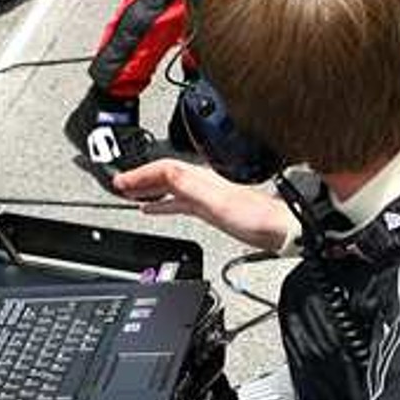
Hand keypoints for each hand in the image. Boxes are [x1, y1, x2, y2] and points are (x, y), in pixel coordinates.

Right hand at [111, 158, 294, 248]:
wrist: (281, 230)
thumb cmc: (255, 217)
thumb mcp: (214, 200)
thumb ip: (186, 185)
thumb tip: (159, 172)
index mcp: (201, 177)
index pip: (162, 169)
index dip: (139, 175)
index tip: (120, 183)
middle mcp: (203, 181)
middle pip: (163, 175)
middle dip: (139, 179)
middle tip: (118, 186)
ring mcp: (206, 194)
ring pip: (169, 187)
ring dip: (148, 188)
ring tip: (129, 194)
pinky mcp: (210, 208)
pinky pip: (178, 201)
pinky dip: (161, 202)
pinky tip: (154, 208)